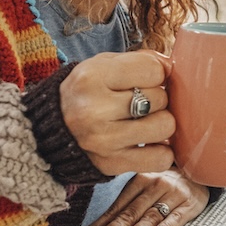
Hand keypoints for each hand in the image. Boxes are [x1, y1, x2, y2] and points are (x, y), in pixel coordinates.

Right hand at [60, 49, 175, 174]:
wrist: (54, 129)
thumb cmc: (88, 92)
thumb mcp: (104, 65)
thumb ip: (141, 60)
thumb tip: (171, 67)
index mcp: (92, 77)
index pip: (154, 71)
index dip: (156, 74)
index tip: (145, 80)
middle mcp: (94, 110)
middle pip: (160, 98)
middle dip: (157, 99)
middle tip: (140, 102)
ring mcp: (103, 141)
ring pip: (165, 126)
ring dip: (160, 123)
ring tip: (144, 121)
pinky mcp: (112, 165)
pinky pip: (161, 158)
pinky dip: (161, 151)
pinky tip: (148, 143)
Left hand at [77, 170, 210, 225]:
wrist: (202, 167)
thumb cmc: (166, 184)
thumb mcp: (144, 188)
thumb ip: (122, 209)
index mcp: (139, 181)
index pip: (116, 209)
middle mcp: (155, 185)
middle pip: (130, 213)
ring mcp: (173, 194)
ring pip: (151, 216)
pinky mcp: (191, 203)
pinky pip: (178, 216)